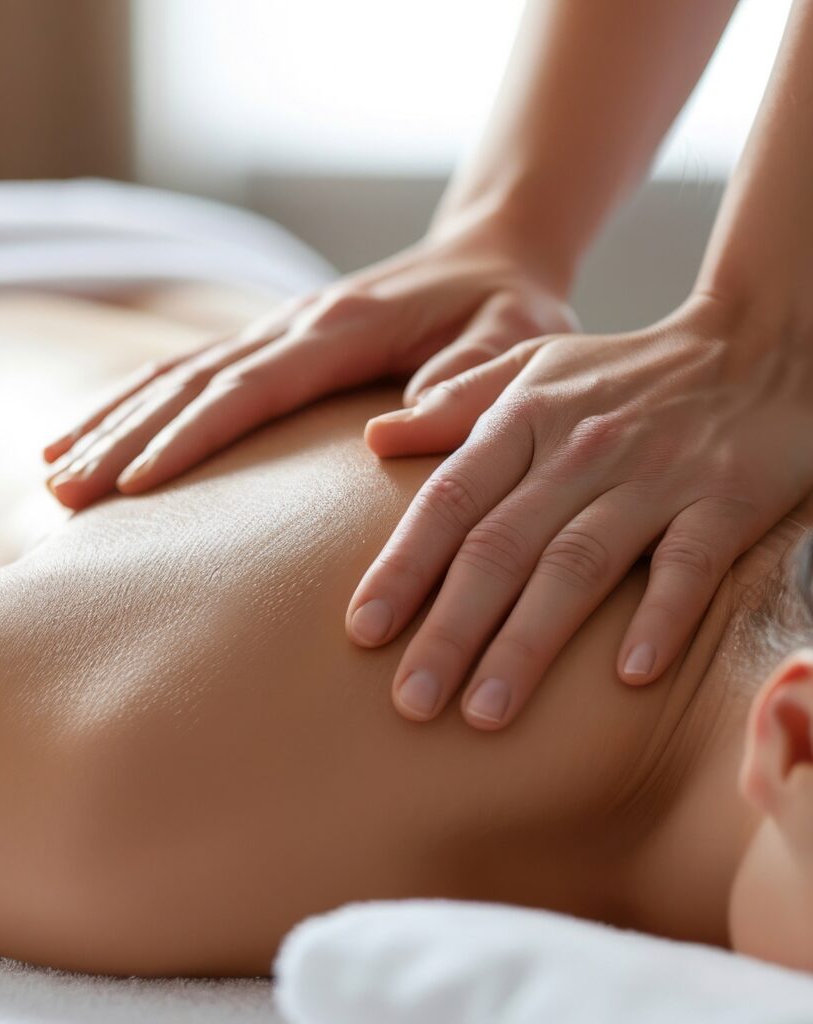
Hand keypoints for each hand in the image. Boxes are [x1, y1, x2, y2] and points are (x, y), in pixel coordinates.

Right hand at [42, 210, 575, 508]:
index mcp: (345, 330)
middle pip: (191, 383)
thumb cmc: (510, 308)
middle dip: (123, 439)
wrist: (494, 252)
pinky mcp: (275, 342)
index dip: (188, 437)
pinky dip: (135, 401)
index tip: (131, 484)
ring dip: (111, 421)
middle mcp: (296, 323)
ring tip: (51, 470)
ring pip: (175, 374)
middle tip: (61, 495)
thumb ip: (467, 384)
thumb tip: (384, 439)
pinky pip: (190, 370)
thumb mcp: (517, 344)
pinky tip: (94, 430)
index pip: (249, 389)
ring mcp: (278, 328)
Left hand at [347, 294, 812, 728]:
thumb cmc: (625, 371)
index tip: (362, 632)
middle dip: (449, 629)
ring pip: (578, 564)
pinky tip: (630, 677)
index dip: (402, 567)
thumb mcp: (533, 368)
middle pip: (500, 547)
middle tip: (410, 702)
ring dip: (528, 642)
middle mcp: (579, 450)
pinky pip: (688, 563)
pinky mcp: (726, 499)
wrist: (758, 342)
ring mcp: (654, 476)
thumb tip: (375, 436)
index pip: (449, 500)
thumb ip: (455, 404)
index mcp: (524, 419)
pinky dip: (660, 616)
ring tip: (484, 714)